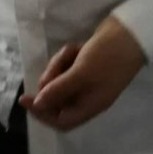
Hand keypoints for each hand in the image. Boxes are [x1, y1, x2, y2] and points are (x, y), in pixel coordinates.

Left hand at [19, 15, 144, 130]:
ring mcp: (86, 80)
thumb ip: (58, 91)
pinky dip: (67, 56)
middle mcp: (87, 96)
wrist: (128, 32)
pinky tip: (76, 48)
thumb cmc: (107, 57)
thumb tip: (37, 105)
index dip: (41, 113)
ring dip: (59, 65)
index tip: (25, 98)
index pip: (61, 121)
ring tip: (70, 53)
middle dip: (51, 82)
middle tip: (54, 68)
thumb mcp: (81, 75)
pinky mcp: (84, 65)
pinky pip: (66, 65)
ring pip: (58, 78)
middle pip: (56, 98)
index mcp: (90, 106)